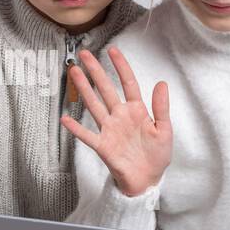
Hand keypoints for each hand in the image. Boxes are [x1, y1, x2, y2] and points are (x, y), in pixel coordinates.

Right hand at [60, 45, 171, 197]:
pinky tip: (65, 119)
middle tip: (84, 54)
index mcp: (137, 110)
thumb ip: (161, 107)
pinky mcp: (103, 146)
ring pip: (94, 105)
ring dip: (84, 90)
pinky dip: (76, 128)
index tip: (113, 50)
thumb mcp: (164, 130)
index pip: (128, 83)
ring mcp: (109, 129)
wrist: (148, 180)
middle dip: (96, 71)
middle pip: (106, 89)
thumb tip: (162, 83)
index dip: (120, 66)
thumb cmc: (157, 155)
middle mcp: (120, 116)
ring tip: (74, 73)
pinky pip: (87, 135)